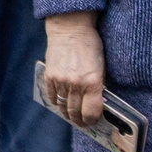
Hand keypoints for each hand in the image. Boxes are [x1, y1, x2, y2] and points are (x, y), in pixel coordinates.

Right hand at [42, 12, 104, 126]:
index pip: (91, 112)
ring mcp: (61, 81)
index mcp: (93, 82)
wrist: (70, 29)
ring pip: (63, 107)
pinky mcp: (49, 76)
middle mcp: (76, 84)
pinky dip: (57, 102)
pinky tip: (62, 103)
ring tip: (72, 116)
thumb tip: (97, 104)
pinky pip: (52, 97)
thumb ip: (99, 85)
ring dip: (68, 114)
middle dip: (80, 121)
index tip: (93, 121)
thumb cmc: (91, 45)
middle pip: (76, 113)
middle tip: (83, 123)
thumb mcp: (102, 66)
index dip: (92, 120)